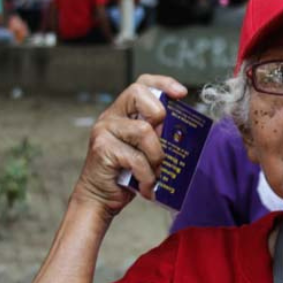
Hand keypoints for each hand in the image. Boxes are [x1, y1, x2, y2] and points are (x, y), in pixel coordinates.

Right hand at [73, 75, 186, 218]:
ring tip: (155, 173)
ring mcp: (104, 131)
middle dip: (159, 116)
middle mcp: (111, 116)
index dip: (163, 83)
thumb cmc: (127, 173)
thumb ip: (158, 133)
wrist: (100, 198)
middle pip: (139, 94)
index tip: (181, 93)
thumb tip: (179, 127)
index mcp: (124, 112)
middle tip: (161, 140)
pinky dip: (147, 176)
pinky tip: (146, 186)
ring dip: (156, 157)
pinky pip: (137, 158)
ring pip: (144, 131)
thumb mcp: (147, 148)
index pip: (142, 84)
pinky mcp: (102, 149)